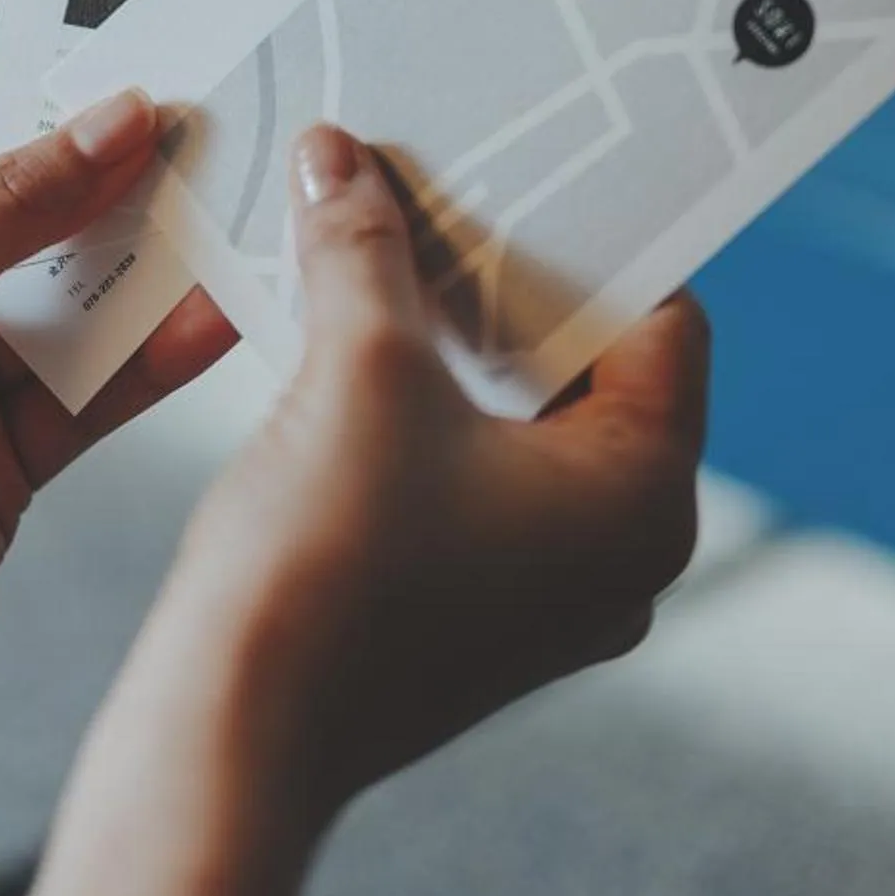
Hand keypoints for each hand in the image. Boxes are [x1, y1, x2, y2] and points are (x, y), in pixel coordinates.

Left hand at [0, 86, 237, 720]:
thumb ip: (6, 207)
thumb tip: (113, 123)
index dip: (41, 106)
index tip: (135, 66)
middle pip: (34, 216)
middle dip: (116, 182)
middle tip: (212, 129)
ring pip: (78, 302)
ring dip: (149, 266)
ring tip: (233, 212)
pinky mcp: (10, 454)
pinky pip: (98, 390)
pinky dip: (156, 357)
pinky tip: (213, 315)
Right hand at [38, 124, 708, 895]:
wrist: (232, 736)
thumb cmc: (324, 573)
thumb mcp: (356, 370)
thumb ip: (362, 249)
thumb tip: (342, 159)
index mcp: (644, 497)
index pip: (662, 322)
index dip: (589, 236)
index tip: (524, 168)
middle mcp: (622, 553)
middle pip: (592, 367)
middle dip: (506, 280)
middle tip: (442, 193)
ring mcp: (552, 592)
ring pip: (529, 421)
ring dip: (456, 339)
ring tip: (385, 254)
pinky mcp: (482, 611)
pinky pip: (483, 475)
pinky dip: (432, 406)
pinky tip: (357, 345)